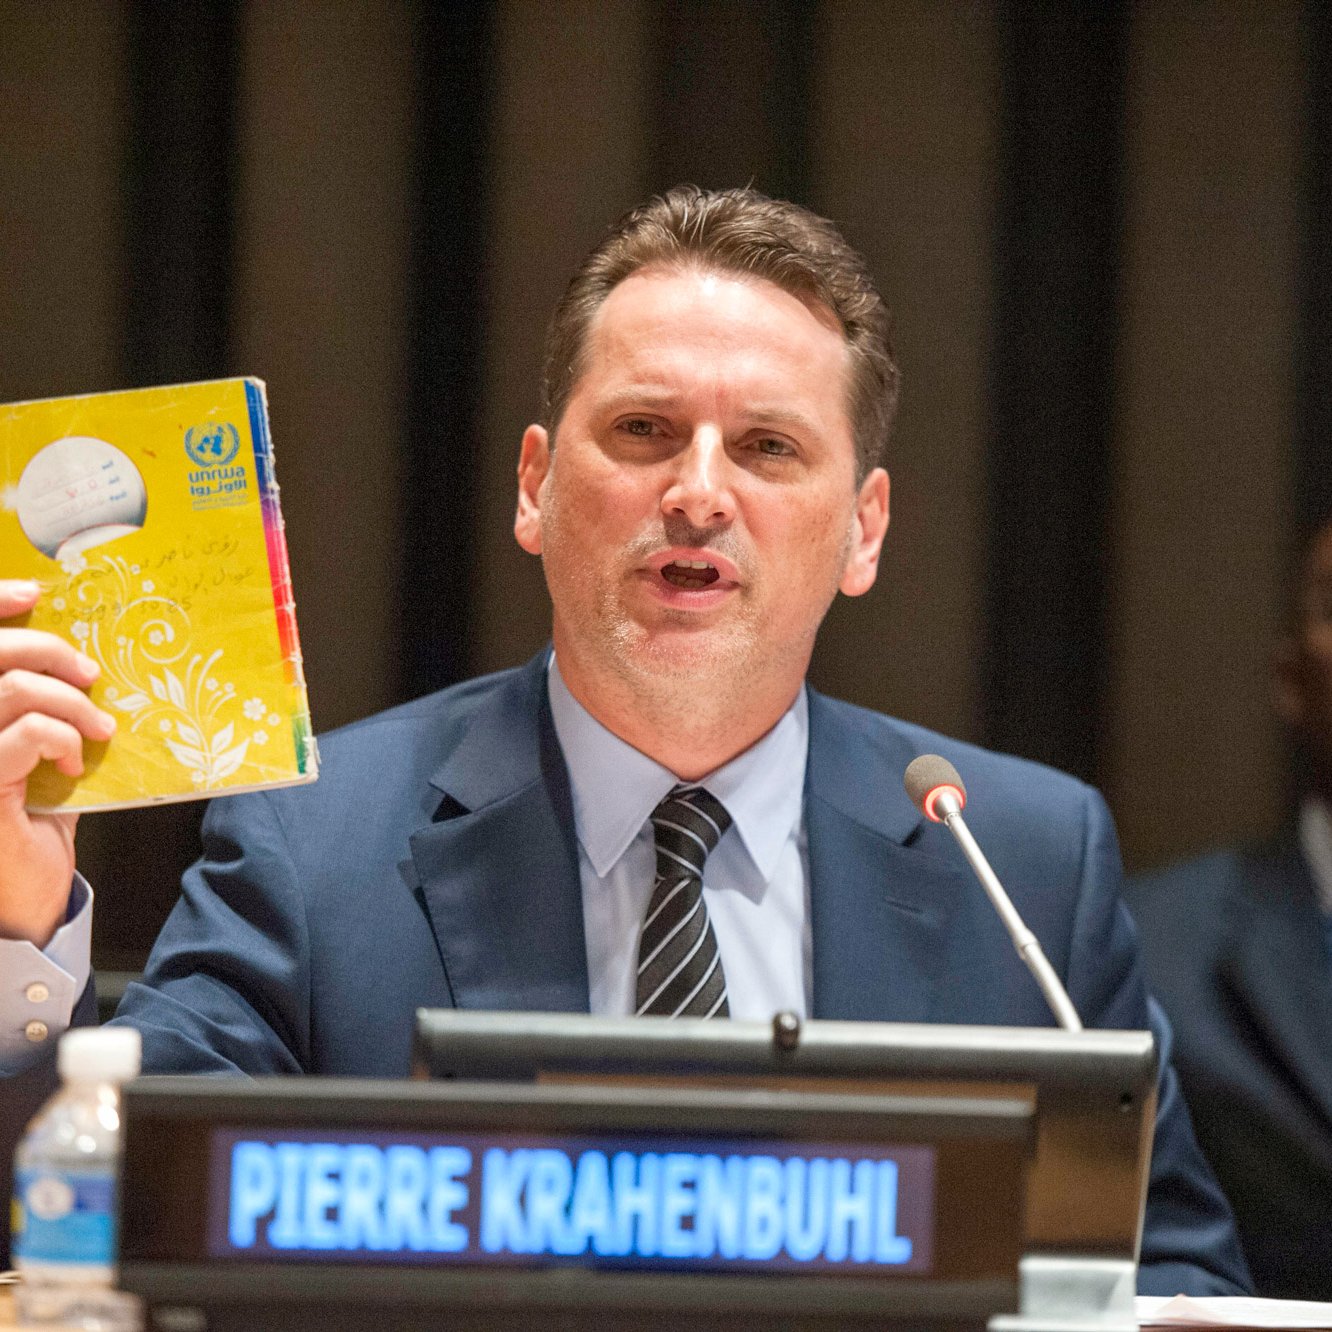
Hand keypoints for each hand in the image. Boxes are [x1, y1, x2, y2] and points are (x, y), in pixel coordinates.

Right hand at [0, 579, 115, 945]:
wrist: (25, 902)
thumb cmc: (32, 830)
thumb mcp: (42, 760)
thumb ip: (46, 715)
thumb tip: (85, 668)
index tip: (35, 594)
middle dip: (47, 649)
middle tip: (90, 674)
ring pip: (12, 689)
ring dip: (70, 702)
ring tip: (98, 729)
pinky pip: (26, 733)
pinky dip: (63, 737)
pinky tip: (76, 762)